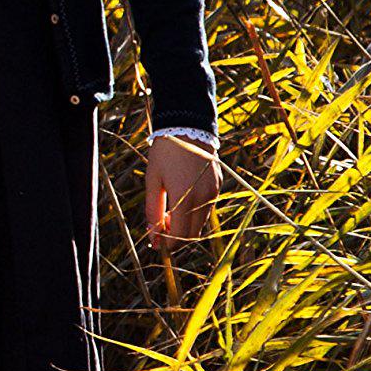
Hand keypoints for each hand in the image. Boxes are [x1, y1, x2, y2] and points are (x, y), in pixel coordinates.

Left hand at [147, 130, 220, 244]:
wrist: (187, 126)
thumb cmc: (165, 153)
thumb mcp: (153, 181)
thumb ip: (153, 211)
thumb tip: (153, 236)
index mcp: (185, 198)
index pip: (179, 235)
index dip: (167, 244)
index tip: (156, 243)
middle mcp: (204, 198)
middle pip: (192, 233)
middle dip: (176, 237)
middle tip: (160, 228)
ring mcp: (213, 192)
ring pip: (200, 222)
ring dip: (185, 224)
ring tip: (168, 211)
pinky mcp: (218, 185)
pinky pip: (206, 208)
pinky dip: (194, 212)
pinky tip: (181, 200)